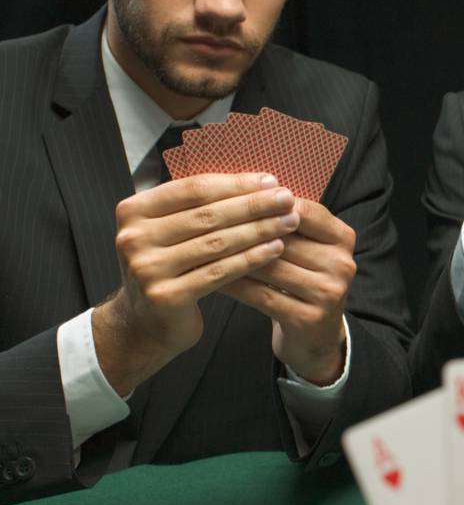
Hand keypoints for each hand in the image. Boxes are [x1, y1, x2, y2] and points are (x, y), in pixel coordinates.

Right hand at [93, 173, 296, 394]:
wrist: (146, 322)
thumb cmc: (169, 267)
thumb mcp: (172, 230)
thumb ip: (202, 206)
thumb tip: (263, 182)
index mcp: (133, 210)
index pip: (194, 189)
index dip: (237, 184)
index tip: (271, 181)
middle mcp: (133, 237)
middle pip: (207, 215)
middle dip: (254, 205)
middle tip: (287, 199)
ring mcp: (146, 268)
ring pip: (216, 242)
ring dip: (259, 230)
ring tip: (288, 222)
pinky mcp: (166, 296)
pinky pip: (219, 272)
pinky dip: (251, 258)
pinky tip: (275, 249)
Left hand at [220, 199, 356, 384]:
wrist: (315, 336)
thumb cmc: (301, 281)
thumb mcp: (306, 248)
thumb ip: (284, 221)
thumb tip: (241, 188)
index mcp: (342, 237)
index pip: (302, 209)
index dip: (264, 203)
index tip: (227, 198)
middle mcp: (342, 262)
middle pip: (283, 237)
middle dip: (242, 229)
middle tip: (203, 221)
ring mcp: (329, 292)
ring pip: (269, 266)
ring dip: (232, 256)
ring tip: (200, 247)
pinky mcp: (309, 318)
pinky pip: (261, 295)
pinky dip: (233, 284)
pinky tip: (210, 277)